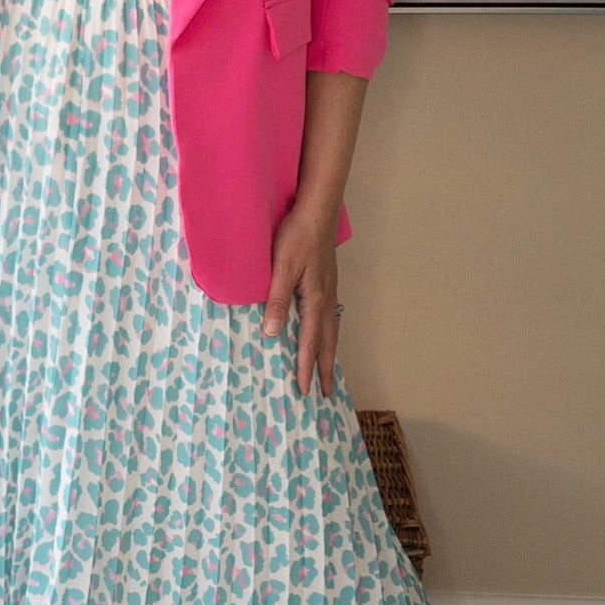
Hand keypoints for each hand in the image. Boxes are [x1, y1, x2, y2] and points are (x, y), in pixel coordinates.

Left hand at [261, 203, 341, 398]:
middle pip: (328, 342)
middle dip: (325, 368)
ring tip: (328, 370)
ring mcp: (330, 290)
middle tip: (325, 393)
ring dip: (330, 353)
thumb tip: (273, 333)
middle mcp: (327, 299)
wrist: (316, 211)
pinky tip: (325, 333)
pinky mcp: (328, 282)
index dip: (307, 368)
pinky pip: (331, 317)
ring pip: (332, 330)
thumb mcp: (282, 268)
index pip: (310, 342)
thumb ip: (277, 300)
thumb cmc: (297, 236)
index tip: (305, 391)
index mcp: (315, 300)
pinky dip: (329, 334)